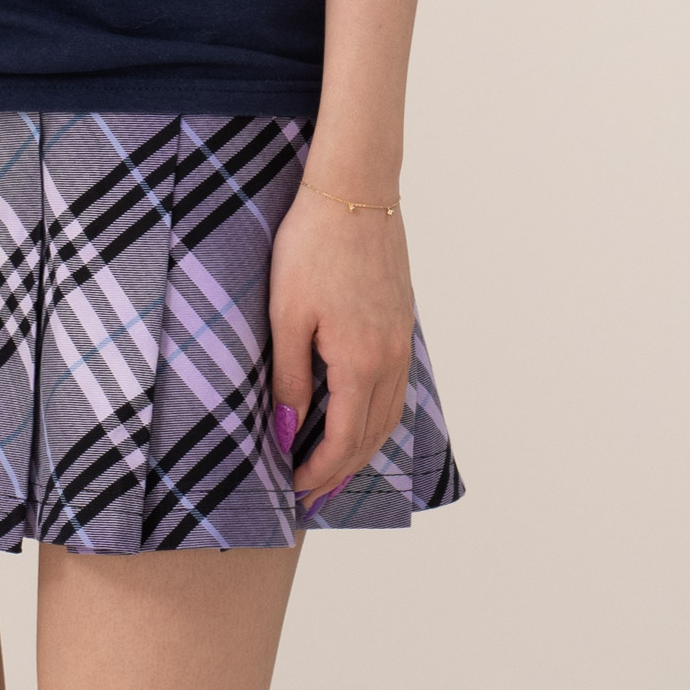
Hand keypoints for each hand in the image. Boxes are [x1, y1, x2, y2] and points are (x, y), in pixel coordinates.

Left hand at [268, 178, 414, 503]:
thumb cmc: (312, 248)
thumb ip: (291, 379)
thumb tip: (289, 431)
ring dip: (362, 448)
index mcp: (361, 362)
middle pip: (372, 436)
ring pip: (389, 415)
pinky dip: (376, 416)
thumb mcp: (287, 316)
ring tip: (333, 468)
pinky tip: (357, 418)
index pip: (344, 439)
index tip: (293, 488)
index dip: (319, 470)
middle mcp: (390, 359)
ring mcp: (401, 341)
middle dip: (341, 470)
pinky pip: (394, 388)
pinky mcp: (401, 323)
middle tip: (311, 495)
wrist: (354, 193)